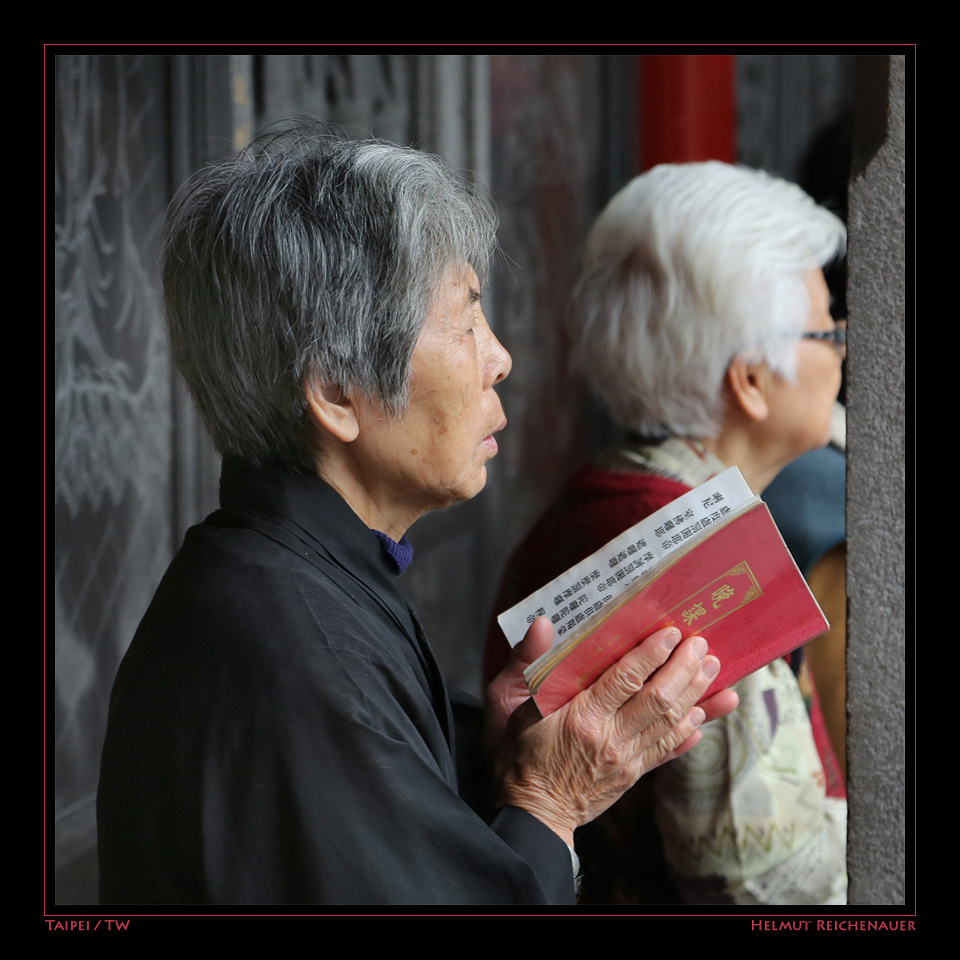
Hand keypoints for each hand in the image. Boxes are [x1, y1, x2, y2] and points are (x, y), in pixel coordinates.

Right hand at [494, 619, 737, 845]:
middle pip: (658, 699)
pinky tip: (705, 714)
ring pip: (671, 723)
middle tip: (701, 644)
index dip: (651, 654)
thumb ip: (527, 662)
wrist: (533, 812)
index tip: (670, 633)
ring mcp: (627, 760)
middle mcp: (611, 739)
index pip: (625, 679)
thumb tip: (542, 623)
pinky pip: (668, 750)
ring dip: (696, 694)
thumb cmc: (521, 754)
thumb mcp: (515, 705)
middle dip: (684, 669)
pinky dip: (689, 731)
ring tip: (713, 670)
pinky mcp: (634, 775)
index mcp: (583, 718)